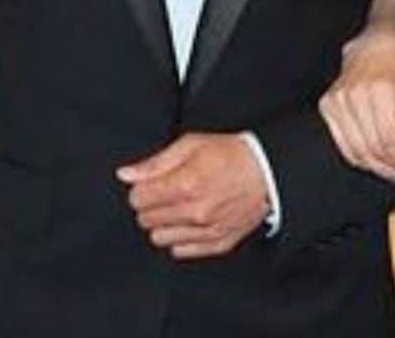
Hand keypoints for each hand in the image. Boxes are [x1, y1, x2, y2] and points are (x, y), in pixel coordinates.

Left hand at [118, 132, 269, 258]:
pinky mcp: (217, 243)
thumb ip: (156, 162)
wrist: (267, 171)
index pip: (137, 199)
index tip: (151, 183)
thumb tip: (126, 174)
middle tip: (168, 191)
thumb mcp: (192, 144)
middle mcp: (194, 211)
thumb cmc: (232, 154)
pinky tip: (191, 220)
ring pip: (159, 238)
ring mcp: (206, 231)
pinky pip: (180, 250)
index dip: (142, 188)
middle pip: (146, 220)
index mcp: (185, 184)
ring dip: (164, 223)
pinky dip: (181, 236)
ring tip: (180, 206)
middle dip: (152, 204)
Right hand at [319, 26, 394, 184]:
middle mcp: (355, 95)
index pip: (389, 138)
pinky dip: (358, 159)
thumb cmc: (393, 73)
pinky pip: (342, 145)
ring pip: (356, 150)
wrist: (368, 52)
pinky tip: (371, 162)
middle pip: (373, 147)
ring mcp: (337, 101)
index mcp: (379, 90)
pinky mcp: (327, 106)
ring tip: (389, 172)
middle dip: (391, 166)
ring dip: (375, 167)